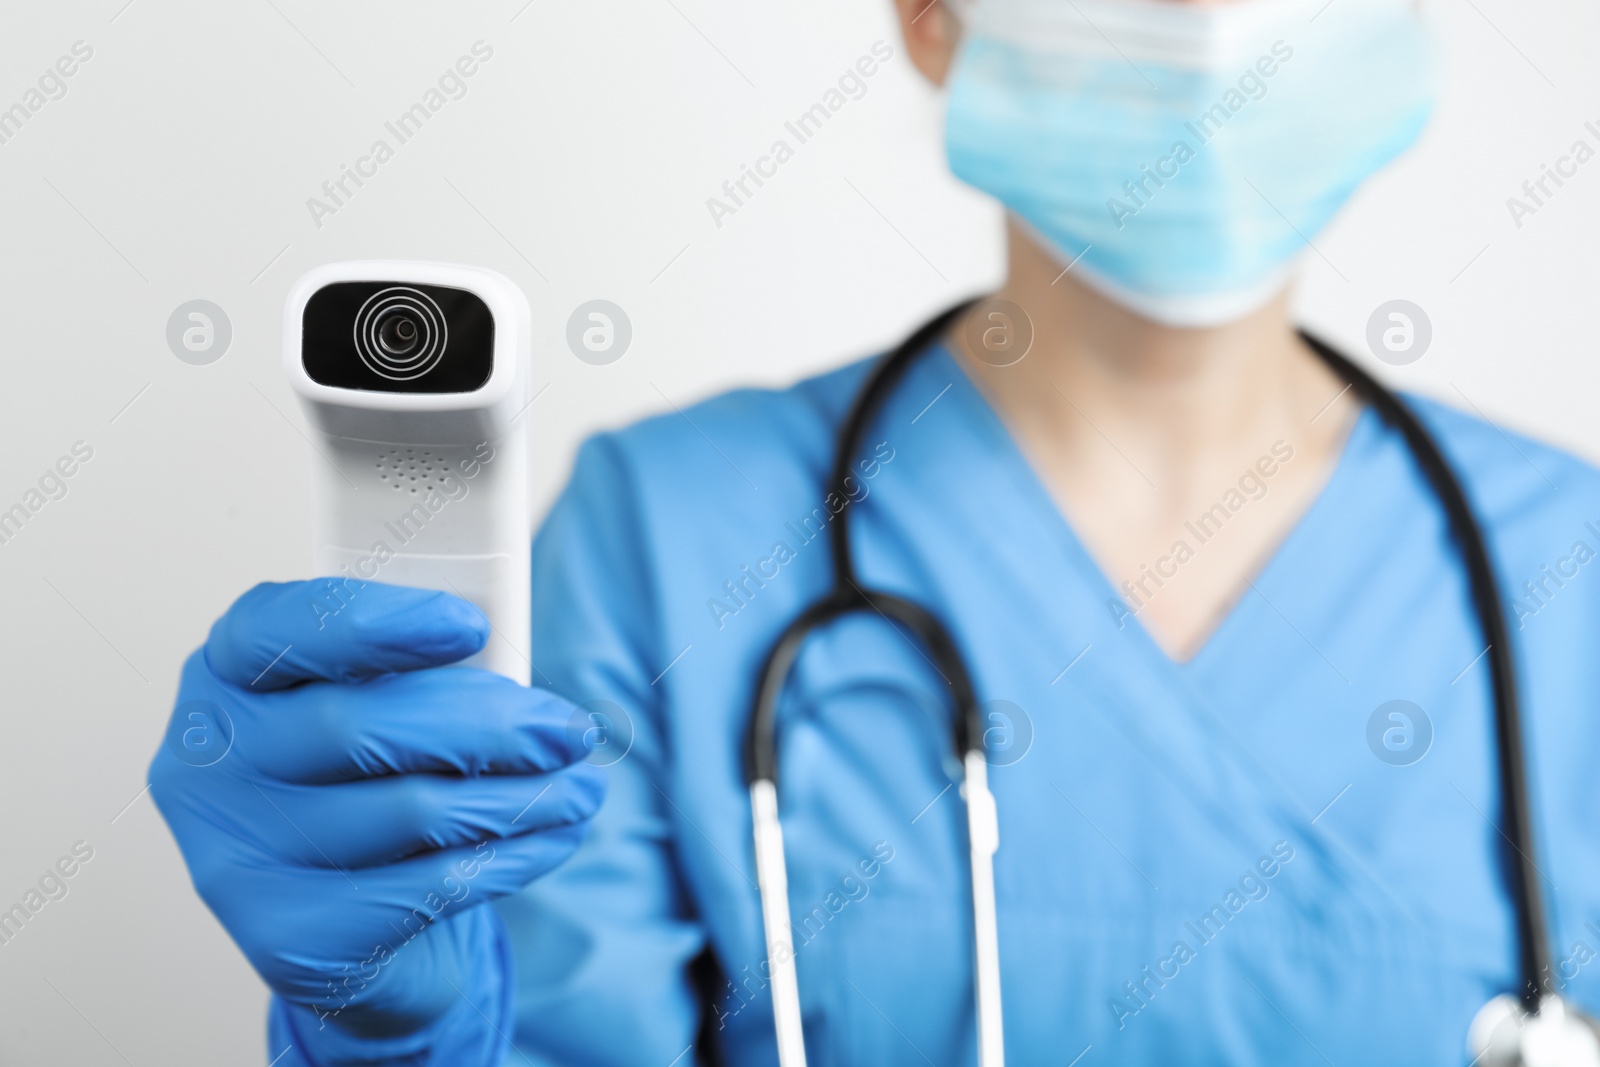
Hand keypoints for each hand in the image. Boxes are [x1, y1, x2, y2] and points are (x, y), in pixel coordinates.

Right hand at [150, 580, 603, 1038]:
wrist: (351, 929)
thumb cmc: (372, 783)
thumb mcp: (388, 705)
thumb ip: (428, 673)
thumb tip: (533, 697)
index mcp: (225, 676)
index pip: (275, 629)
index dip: (373, 624)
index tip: (469, 625)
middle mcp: (206, 764)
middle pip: (357, 725)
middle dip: (490, 724)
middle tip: (573, 731)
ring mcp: (234, 860)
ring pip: (410, 810)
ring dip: (523, 796)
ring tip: (585, 788)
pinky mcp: (288, 941)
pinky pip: (428, 887)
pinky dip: (511, 856)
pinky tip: (557, 837)